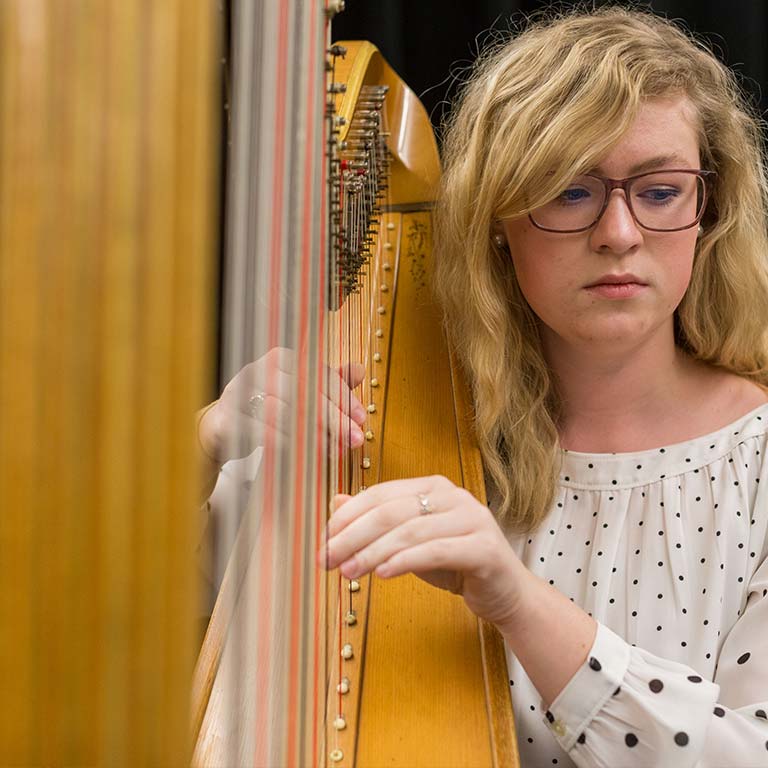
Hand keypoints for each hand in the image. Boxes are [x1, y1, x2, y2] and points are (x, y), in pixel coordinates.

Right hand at [199, 347, 366, 463]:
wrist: (223, 429)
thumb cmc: (267, 408)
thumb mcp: (300, 392)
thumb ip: (329, 383)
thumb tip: (361, 369)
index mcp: (281, 358)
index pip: (317, 373)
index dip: (342, 396)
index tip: (360, 418)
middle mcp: (260, 369)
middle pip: (304, 393)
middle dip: (334, 418)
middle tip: (355, 438)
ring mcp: (241, 393)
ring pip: (287, 413)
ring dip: (316, 435)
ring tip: (336, 451)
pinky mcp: (229, 418)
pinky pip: (265, 432)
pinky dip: (291, 444)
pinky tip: (309, 455)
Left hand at [323, 475, 531, 631]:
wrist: (505, 592)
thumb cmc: (454, 563)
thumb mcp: (409, 541)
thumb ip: (377, 521)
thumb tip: (335, 503)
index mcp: (433, 487)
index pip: (381, 494)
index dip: (348, 516)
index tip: (322, 540)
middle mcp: (454, 496)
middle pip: (392, 511)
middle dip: (353, 535)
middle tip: (327, 558)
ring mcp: (472, 519)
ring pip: (411, 531)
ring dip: (373, 552)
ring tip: (348, 572)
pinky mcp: (485, 548)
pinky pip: (437, 551)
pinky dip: (406, 561)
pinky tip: (382, 574)